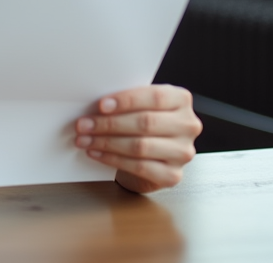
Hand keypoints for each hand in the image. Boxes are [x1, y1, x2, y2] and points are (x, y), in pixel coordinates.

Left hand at [74, 84, 201, 192]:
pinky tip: (97, 153)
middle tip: (84, 125)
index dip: (126, 101)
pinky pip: (139, 167)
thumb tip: (94, 104)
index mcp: (181, 100)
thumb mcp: (140, 105)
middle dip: (109, 124)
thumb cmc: (144, 123)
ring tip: (86, 139)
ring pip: (140, 146)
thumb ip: (126, 102)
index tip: (101, 105)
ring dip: (106, 142)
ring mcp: (183, 152)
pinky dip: (113, 159)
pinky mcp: (173, 175)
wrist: (153, 155)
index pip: (155, 97)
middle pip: (145, 122)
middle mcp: (187, 125)